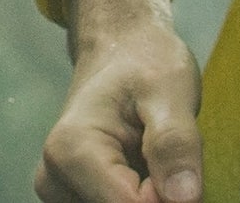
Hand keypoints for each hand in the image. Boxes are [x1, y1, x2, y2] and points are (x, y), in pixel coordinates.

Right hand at [35, 0, 201, 202]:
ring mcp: (60, 193)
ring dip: (149, 192)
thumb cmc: (147, 62)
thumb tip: (185, 200)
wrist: (123, 50)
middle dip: (156, 193)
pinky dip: (141, 193)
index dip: (165, 195)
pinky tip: (144, 163)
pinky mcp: (72, 197)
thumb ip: (175, 143)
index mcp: (71, 151)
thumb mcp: (172, 90)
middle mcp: (54, 181)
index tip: (180, 161)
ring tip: (152, 150)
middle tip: (165, 148)